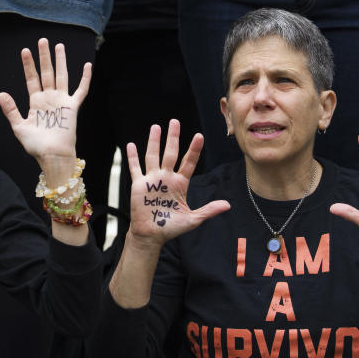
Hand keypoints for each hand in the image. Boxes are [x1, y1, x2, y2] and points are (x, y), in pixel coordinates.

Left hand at [0, 39, 90, 183]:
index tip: (25, 50)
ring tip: (58, 46)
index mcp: (36, 102)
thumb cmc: (36, 145)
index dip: (29, 65)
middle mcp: (49, 98)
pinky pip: (81, 90)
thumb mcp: (19, 127)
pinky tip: (87, 66)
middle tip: (43, 40)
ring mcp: (61, 101)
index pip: (32, 79)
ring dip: (60, 61)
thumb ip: (11, 110)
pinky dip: (85, 78)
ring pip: (61, 76)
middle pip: (47, 72)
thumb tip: (1, 93)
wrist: (52, 156)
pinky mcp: (73, 107)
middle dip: (44, 57)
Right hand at [126, 120, 229, 248]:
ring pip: (153, 156)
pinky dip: (132, 157)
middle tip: (175, 122)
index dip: (194, 149)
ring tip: (156, 127)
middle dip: (173, 137)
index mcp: (180, 183)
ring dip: (154, 142)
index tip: (199, 136)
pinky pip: (135, 169)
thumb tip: (227, 205)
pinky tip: (130, 145)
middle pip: (171, 153)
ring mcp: (152, 180)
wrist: (152, 235)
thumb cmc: (172, 227)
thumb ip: (209, 210)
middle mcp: (167, 178)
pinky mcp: (139, 185)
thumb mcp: (193, 219)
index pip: (189, 162)